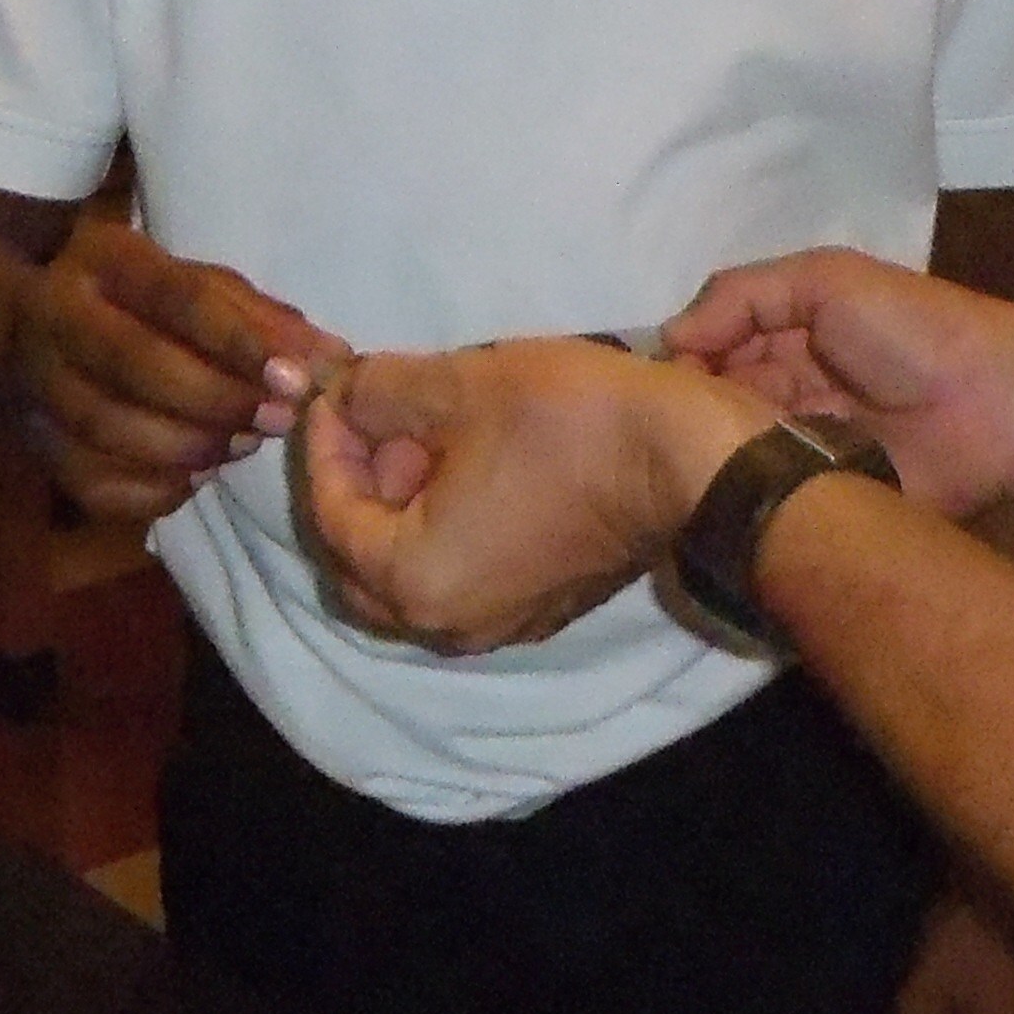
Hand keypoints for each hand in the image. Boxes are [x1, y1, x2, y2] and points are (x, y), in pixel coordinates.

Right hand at [13, 221, 347, 524]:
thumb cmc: (140, 302)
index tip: (296, 378)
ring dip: (190, 446)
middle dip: (216, 399)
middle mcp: (55, 315)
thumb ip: (263, 319)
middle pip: (133, 362)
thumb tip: (333, 360)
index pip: (177, 296)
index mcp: (106, 259)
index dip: (240, 340)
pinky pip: (94, 483)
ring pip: (108, 428)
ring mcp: (34, 383)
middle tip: (275, 420)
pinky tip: (196, 474)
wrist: (22, 330)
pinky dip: (155, 489)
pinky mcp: (34, 445)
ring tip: (241, 444)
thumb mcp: (196, 283)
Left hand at [297, 338, 766, 651]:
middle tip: (375, 415)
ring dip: (400, 507)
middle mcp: (446, 624)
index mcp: (415, 581)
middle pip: (359, 559)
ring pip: (408, 573)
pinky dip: (442, 530)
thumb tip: (339, 391)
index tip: (337, 388)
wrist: (690, 462)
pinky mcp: (537, 612)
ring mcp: (497, 626)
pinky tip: (466, 468)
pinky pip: (457, 580)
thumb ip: (379, 392)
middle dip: (355, 484)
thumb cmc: (570, 424)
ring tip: (423, 433)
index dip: (323, 443)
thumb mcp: (461, 386)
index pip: (331, 514)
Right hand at [663, 251, 1013, 516]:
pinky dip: (745, 500)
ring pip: (734, 457)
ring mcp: (799, 453)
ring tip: (675, 471)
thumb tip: (667, 338)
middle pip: (712, 408)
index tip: (643, 388)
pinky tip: (714, 503)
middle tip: (652, 436)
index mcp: (782, 341)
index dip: (675, 368)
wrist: (993, 403)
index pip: (705, 354)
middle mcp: (782, 397)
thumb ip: (743, 295)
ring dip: (711, 459)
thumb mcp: (824, 280)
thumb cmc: (910, 330)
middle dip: (685, 417)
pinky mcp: (821, 501)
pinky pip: (771, 502)